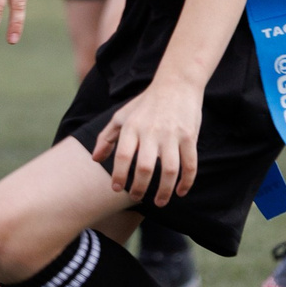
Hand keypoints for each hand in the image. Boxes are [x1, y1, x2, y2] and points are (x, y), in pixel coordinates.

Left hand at [89, 78, 203, 205]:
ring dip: (164, 191)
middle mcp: (151, 132)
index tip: (117, 189)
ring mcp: (172, 135)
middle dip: (140, 188)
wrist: (176, 84)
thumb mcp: (122, 116)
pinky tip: (180, 192)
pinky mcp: (189, 137)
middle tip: (136, 197)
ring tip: (159, 202)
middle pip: (145, 168)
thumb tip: (95, 159)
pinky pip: (190, 164)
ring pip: (169, 170)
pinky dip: (186, 182)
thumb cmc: (145, 103)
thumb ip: (106, 137)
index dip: (119, 176)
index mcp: (132, 127)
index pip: (124, 156)